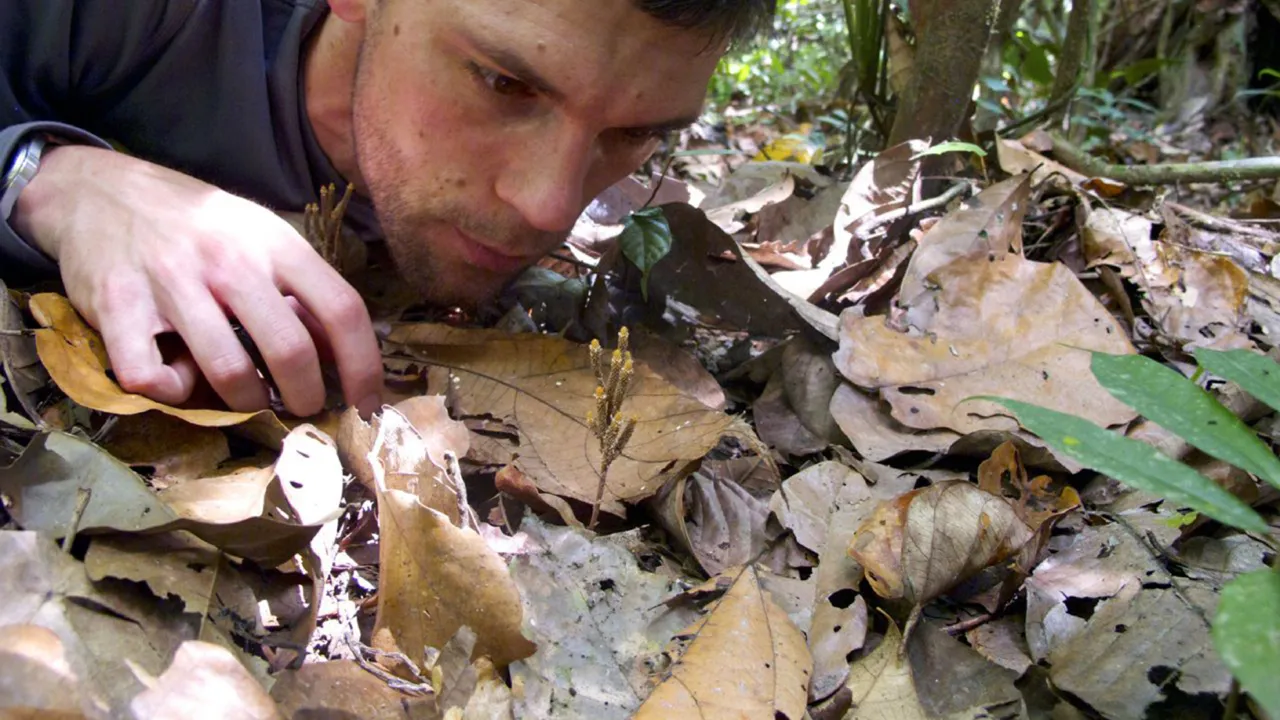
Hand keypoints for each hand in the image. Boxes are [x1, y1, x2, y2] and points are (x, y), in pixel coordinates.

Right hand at [13, 146, 383, 416]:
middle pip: (291, 350)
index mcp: (275, 243)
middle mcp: (228, 260)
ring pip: (229, 371)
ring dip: (248, 402)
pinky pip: (151, 376)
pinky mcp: (116, 304)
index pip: (342, 309)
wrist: (99, 190)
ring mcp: (171, 281)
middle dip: (307, 397)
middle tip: (304, 408)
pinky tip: (178, 378)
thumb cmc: (198, 225)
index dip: (364, 366)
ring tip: (250, 398)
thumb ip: (299, 292)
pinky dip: (171, 392)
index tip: (368, 403)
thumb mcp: (260, 238)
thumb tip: (343, 356)